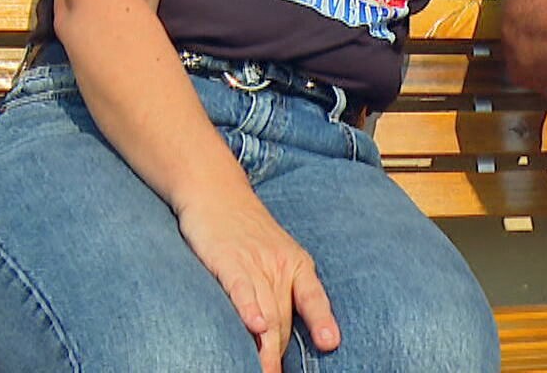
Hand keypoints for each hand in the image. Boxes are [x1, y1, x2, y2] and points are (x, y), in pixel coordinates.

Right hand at [175, 191, 340, 371]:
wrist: (216, 190)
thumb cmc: (244, 229)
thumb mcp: (273, 254)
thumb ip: (278, 289)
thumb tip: (277, 330)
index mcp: (297, 264)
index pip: (313, 297)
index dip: (322, 321)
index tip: (330, 343)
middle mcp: (280, 265)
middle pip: (283, 319)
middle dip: (279, 353)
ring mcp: (256, 262)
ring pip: (265, 312)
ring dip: (265, 347)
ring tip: (264, 372)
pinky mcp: (229, 260)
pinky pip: (243, 288)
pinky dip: (248, 308)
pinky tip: (254, 326)